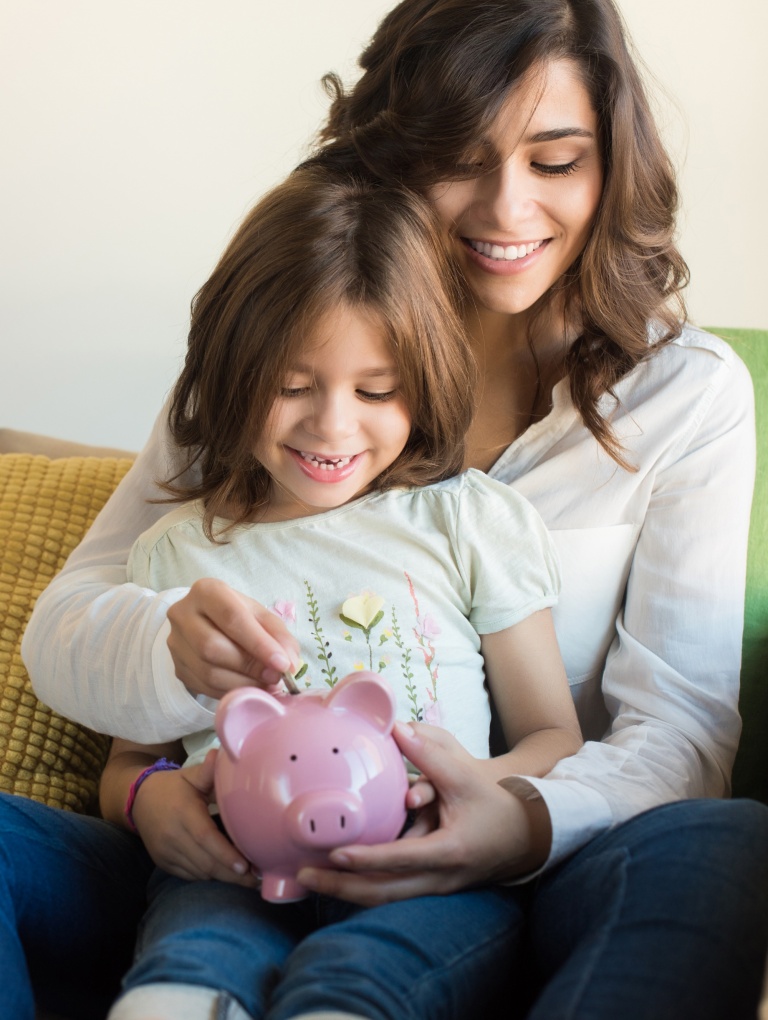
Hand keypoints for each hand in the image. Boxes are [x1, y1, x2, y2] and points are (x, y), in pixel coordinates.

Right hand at [131, 749, 257, 886]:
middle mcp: (172, 835)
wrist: (139, 800)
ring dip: (222, 877)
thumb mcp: (190, 775)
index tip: (246, 865)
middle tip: (257, 879)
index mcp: (183, 812)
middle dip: (232, 875)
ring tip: (247, 878)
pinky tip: (225, 874)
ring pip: (199, 873)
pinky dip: (208, 876)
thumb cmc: (174, 787)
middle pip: (205, 862)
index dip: (225, 854)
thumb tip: (222, 754)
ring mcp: (165, 852)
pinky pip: (189, 876)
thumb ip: (208, 770)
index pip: (205, 837)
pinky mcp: (163, 863)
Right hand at [167, 578, 299, 698]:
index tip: (283, 663)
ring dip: (243, 683)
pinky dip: (232, 692)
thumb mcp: (259, 615)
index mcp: (206, 592)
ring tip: (266, 684)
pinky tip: (248, 689)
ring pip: (208, 671)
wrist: (204, 623)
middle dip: (250, 666)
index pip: (232, 618)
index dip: (259, 643)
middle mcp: (183, 614)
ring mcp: (176, 643)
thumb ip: (278, 635)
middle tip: (276, 676)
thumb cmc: (236, 616)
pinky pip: (205, 686)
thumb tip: (290, 663)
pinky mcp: (177, 667)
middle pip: (213, 647)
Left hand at [297, 722, 552, 905]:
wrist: (526, 835)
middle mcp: (439, 878)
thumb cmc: (495, 803)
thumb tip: (397, 728)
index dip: (368, 858)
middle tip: (304, 875)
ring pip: (383, 899)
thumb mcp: (465, 776)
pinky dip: (361, 889)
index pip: (401, 859)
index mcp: (449, 851)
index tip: (336, 854)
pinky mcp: (429, 889)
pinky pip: (390, 895)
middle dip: (341, 888)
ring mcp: (434, 889)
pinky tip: (334, 880)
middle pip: (383, 893)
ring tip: (308, 879)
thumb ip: (430, 755)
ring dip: (345, 892)